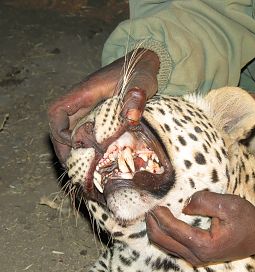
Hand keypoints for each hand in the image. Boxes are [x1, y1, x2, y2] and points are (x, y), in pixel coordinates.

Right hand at [48, 49, 159, 164]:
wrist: (140, 64)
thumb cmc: (139, 72)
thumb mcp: (141, 83)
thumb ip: (136, 96)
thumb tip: (132, 118)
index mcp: (85, 93)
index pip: (57, 111)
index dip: (59, 131)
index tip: (75, 146)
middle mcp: (80, 101)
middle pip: (59, 125)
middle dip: (62, 146)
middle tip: (73, 168)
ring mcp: (86, 107)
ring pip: (68, 128)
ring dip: (70, 147)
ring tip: (80, 167)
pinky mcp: (94, 112)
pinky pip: (79, 128)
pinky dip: (81, 143)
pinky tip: (91, 156)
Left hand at [146, 187, 254, 265]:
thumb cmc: (246, 219)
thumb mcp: (228, 204)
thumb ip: (203, 202)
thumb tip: (184, 206)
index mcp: (204, 245)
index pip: (173, 229)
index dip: (160, 215)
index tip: (153, 203)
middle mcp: (197, 255)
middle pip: (163, 240)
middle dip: (152, 224)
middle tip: (148, 207)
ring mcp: (196, 257)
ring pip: (164, 245)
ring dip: (155, 229)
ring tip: (152, 213)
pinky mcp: (196, 254)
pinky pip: (172, 246)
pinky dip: (163, 234)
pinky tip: (162, 221)